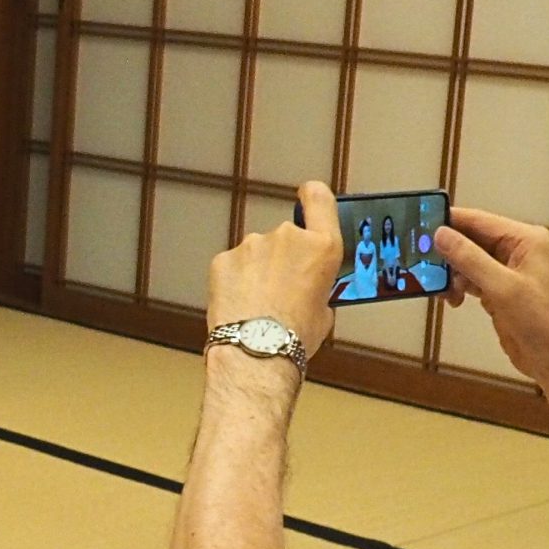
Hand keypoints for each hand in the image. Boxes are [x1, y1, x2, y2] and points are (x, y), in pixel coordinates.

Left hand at [208, 178, 340, 357]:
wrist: (255, 352)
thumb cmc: (293, 337)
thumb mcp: (325, 311)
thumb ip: (318, 286)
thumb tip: (308, 288)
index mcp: (320, 247)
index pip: (319, 199)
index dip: (313, 196)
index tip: (308, 197)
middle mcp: (287, 237)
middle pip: (286, 238)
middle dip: (284, 259)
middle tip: (282, 290)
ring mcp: (251, 245)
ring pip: (257, 253)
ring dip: (258, 271)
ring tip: (259, 305)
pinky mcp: (223, 259)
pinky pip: (233, 266)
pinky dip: (236, 281)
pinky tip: (240, 304)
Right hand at [435, 205, 548, 392]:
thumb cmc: (545, 323)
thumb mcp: (503, 287)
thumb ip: (470, 258)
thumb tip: (441, 234)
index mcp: (525, 240)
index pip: (478, 220)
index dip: (447, 222)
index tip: (417, 227)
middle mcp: (517, 250)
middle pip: (470, 240)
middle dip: (446, 253)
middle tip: (422, 263)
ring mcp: (509, 271)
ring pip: (468, 261)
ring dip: (451, 274)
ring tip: (442, 290)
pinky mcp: (501, 291)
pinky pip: (472, 280)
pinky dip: (458, 287)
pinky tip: (453, 299)